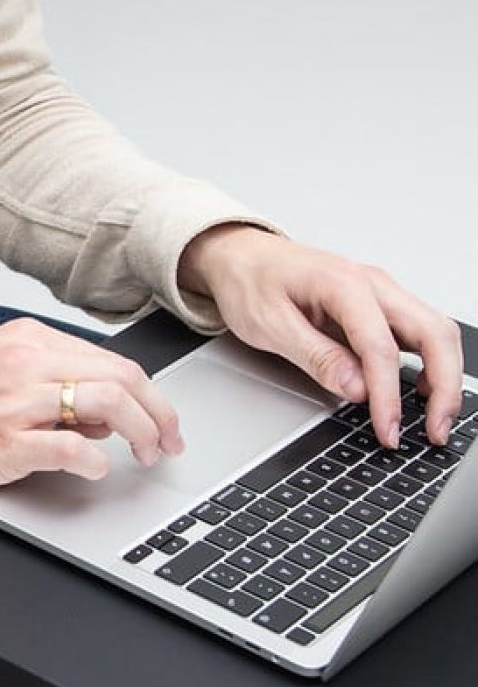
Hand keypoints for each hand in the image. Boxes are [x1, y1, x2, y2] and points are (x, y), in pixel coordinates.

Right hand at [0, 319, 183, 488]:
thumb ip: (50, 380)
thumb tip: (100, 410)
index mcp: (28, 340)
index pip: (112, 361)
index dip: (150, 394)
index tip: (163, 419)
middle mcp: (26, 364)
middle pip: (121, 378)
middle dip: (158, 414)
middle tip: (168, 443)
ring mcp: (15, 403)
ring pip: (106, 404)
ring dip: (140, 434)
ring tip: (145, 456)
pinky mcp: (2, 444)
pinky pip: (68, 448)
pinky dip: (94, 460)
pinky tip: (96, 469)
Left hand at [179, 224, 461, 447]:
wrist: (243, 257)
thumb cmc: (250, 282)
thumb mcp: (269, 325)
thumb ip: (315, 357)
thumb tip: (355, 388)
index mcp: (344, 285)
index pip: (382, 347)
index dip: (388, 395)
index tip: (387, 429)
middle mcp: (373, 285)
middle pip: (433, 333)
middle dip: (443, 386)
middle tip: (435, 429)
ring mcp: (379, 294)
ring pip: (434, 332)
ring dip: (443, 376)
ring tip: (434, 418)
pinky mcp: (377, 307)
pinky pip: (417, 334)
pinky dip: (429, 363)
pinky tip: (420, 390)